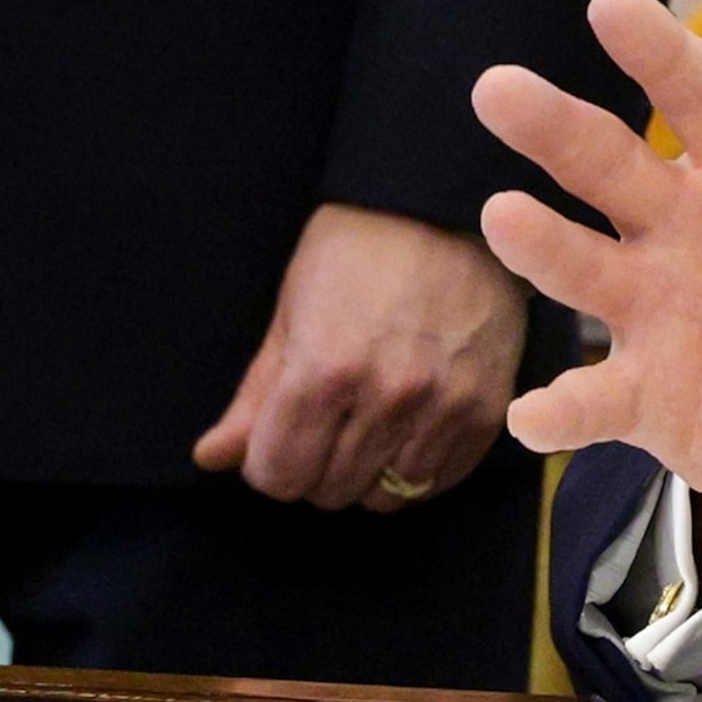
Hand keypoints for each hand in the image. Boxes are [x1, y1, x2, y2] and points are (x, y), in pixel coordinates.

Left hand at [193, 202, 527, 513]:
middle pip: (330, 490)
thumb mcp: (292, 312)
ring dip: (369, 473)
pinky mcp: (489, 406)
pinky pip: (443, 477)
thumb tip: (213, 458)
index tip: (279, 439)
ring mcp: (445, 404)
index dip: (269, 463)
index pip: (279, 475)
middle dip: (316, 468)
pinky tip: (409, 433)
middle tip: (326, 427)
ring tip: (370, 429)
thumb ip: (256, 396)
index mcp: (325, 371)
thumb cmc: (358, 250)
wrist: (449, 207)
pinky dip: (419, 469)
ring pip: (388, 494)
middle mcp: (388, 396)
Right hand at [474, 0, 701, 590]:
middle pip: (612, 165)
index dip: (658, 51)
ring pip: (585, 266)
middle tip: (498, 87)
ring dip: (542, 245)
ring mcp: (659, 309)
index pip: (701, 95)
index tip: (611, 3)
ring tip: (505, 216)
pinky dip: (564, 406)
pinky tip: (539, 414)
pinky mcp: (649, 396)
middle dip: (557, 127)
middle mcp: (688, 226)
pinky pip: (597, 399)